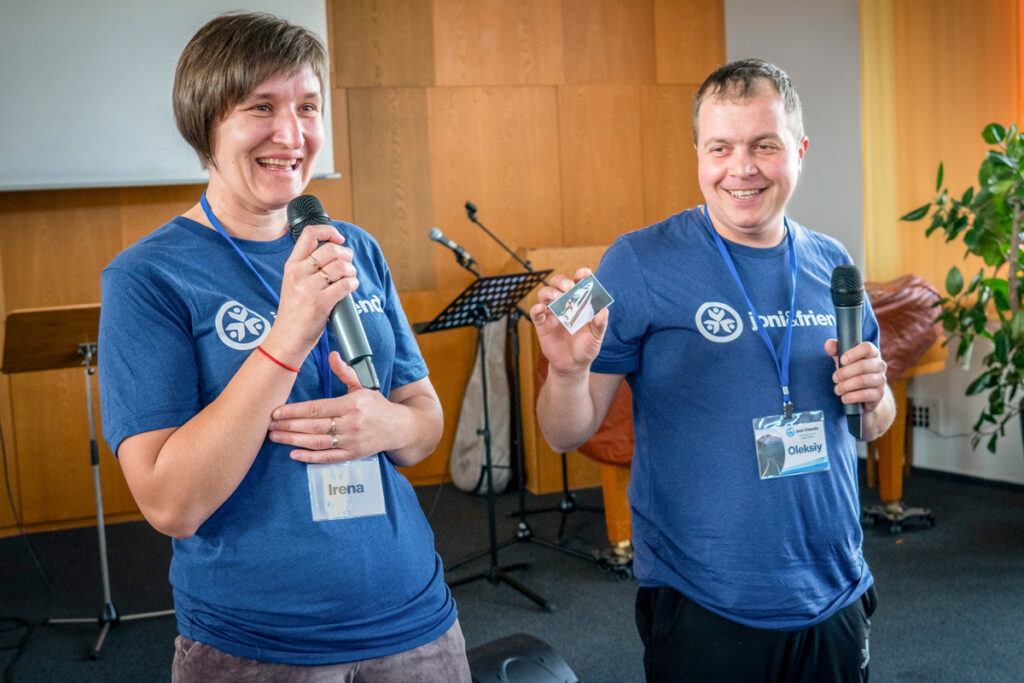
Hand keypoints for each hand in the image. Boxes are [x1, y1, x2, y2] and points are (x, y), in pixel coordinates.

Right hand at [261, 225, 356, 367]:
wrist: (286, 338)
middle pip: (330, 249)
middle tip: (348, 265)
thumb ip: (308, 267)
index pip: (309, 234)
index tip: (339, 239)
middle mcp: (298, 273)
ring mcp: (308, 288)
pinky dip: (353, 284)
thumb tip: (336, 252)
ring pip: (340, 266)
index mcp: (291, 265)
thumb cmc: (294, 312)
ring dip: (351, 271)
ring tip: (350, 278)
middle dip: (346, 255)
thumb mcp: (294, 283)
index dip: (329, 231)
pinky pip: (345, 285)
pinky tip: (351, 287)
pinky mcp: (319, 303)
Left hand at [268, 352, 393, 462]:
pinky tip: (294, 454)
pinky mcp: (353, 454)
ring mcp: (352, 441)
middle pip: (314, 426)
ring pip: (317, 442)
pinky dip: (310, 457)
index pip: (318, 408)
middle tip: (269, 425)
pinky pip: (328, 457)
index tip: (277, 411)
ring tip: (276, 437)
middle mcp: (352, 423)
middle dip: (288, 426)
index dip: (295, 411)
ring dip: (293, 440)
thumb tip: (332, 355)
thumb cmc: (377, 406)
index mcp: (353, 404)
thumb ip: (345, 372)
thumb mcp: (363, 386)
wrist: (399, 428)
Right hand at [529, 269, 607, 376]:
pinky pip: (535, 312)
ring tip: (559, 299)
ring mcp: (552, 312)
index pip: (579, 282)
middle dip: (563, 281)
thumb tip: (604, 311)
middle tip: (569, 288)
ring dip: (551, 292)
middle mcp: (565, 303)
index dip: (581, 274)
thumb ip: (600, 324)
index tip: (584, 273)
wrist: (573, 365)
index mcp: (580, 302)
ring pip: (545, 293)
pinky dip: (537, 308)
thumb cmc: (586, 348)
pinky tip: (542, 310)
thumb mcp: (596, 337)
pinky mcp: (542, 324)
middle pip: (558, 283)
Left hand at [825, 339, 888, 412]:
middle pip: (862, 365)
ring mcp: (881, 380)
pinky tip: (844, 398)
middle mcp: (880, 365)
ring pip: (863, 380)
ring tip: (837, 389)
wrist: (863, 394)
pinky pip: (866, 395)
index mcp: (872, 353)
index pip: (867, 347)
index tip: (842, 360)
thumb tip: (829, 344)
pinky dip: (852, 397)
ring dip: (846, 386)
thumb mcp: (843, 360)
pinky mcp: (879, 394)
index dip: (853, 353)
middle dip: (844, 373)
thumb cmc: (851, 371)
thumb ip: (836, 350)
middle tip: (834, 378)